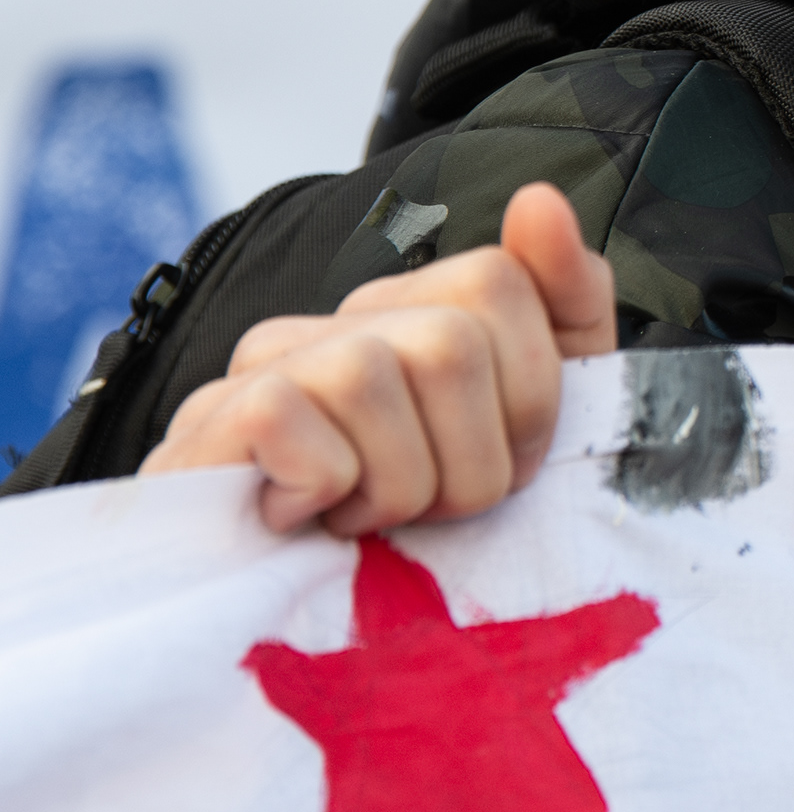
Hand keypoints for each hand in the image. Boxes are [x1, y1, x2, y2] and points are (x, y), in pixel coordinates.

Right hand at [143, 185, 618, 535]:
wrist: (299, 613)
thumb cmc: (431, 510)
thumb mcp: (536, 412)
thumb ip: (565, 299)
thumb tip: (539, 198)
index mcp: (422, 307)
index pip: (499, 280)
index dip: (530, 394)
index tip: (508, 457)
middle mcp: (342, 318)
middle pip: (449, 342)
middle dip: (473, 460)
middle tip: (438, 505)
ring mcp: (269, 363)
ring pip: (371, 378)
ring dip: (400, 488)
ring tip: (372, 514)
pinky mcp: (209, 422)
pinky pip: (295, 426)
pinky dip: (329, 494)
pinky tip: (311, 516)